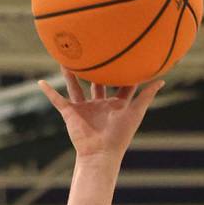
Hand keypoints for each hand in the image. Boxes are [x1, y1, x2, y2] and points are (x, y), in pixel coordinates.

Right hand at [38, 66, 164, 159]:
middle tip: (92, 50)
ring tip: (65, 59)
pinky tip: (41, 82)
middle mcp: (99, 105)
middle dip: (94, 70)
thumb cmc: (120, 135)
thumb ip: (146, 96)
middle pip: (96, 83)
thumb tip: (162, 80)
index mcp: (115, 104)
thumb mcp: (135, 112)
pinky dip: (49, 92)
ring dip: (69, 75)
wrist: (100, 154)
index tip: (123, 54)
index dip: (122, 71)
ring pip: (75, 87)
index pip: (119, 84)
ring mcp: (84, 109)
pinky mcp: (70, 113)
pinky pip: (57, 100)